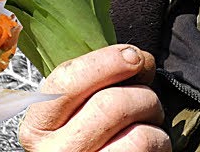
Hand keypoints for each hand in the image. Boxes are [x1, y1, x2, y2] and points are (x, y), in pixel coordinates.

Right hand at [18, 44, 171, 151]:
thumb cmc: (91, 138)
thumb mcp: (75, 111)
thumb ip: (93, 83)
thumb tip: (133, 57)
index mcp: (40, 126)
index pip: (67, 81)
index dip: (108, 61)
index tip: (132, 56)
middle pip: (110, 104)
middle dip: (142, 94)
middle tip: (147, 100)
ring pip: (138, 134)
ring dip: (153, 122)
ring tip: (148, 124)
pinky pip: (148, 149)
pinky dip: (159, 142)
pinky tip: (148, 145)